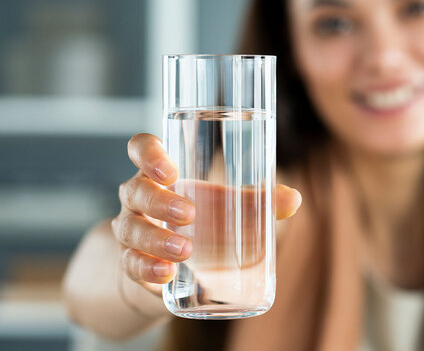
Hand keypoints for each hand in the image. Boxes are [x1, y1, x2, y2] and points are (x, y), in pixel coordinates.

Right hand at [112, 133, 301, 293]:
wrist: (168, 272)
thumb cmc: (200, 225)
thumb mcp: (226, 209)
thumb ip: (257, 202)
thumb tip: (293, 199)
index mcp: (160, 175)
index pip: (140, 150)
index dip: (147, 152)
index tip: (170, 169)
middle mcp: (139, 199)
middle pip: (134, 190)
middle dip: (159, 200)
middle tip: (189, 213)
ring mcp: (131, 231)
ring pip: (130, 228)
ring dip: (156, 238)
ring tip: (185, 250)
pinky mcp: (131, 264)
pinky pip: (129, 264)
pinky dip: (147, 267)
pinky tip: (165, 273)